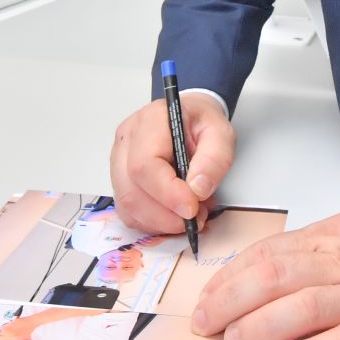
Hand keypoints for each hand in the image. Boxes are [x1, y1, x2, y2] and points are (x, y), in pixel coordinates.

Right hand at [108, 96, 234, 234]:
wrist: (189, 117)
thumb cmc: (200, 123)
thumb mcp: (220, 132)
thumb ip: (214, 159)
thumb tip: (197, 189)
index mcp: (150, 121)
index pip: (145, 164)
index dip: (167, 193)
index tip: (192, 207)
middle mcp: (127, 140)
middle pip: (131, 190)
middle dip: (165, 215)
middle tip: (196, 217)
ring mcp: (118, 160)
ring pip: (127, 205)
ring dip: (160, 221)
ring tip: (189, 216)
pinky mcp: (120, 179)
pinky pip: (128, 211)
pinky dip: (151, 222)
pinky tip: (172, 216)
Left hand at [191, 206, 339, 339]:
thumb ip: (300, 253)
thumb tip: (251, 274)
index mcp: (326, 240)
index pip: (266, 255)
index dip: (230, 278)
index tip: (207, 298)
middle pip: (277, 277)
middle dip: (233, 301)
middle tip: (208, 323)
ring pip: (305, 306)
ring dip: (263, 325)